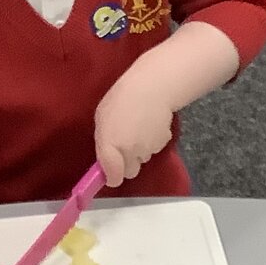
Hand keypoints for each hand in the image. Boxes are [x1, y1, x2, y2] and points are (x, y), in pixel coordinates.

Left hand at [94, 71, 174, 187]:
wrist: (152, 87)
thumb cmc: (121, 99)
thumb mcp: (102, 119)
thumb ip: (103, 142)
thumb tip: (106, 158)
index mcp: (111, 146)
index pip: (114, 177)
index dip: (112, 178)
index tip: (110, 175)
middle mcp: (129, 152)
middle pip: (130, 171)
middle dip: (126, 162)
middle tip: (124, 144)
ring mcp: (148, 149)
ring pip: (142, 158)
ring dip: (138, 149)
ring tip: (137, 127)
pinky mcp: (163, 143)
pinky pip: (154, 148)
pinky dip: (151, 141)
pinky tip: (149, 124)